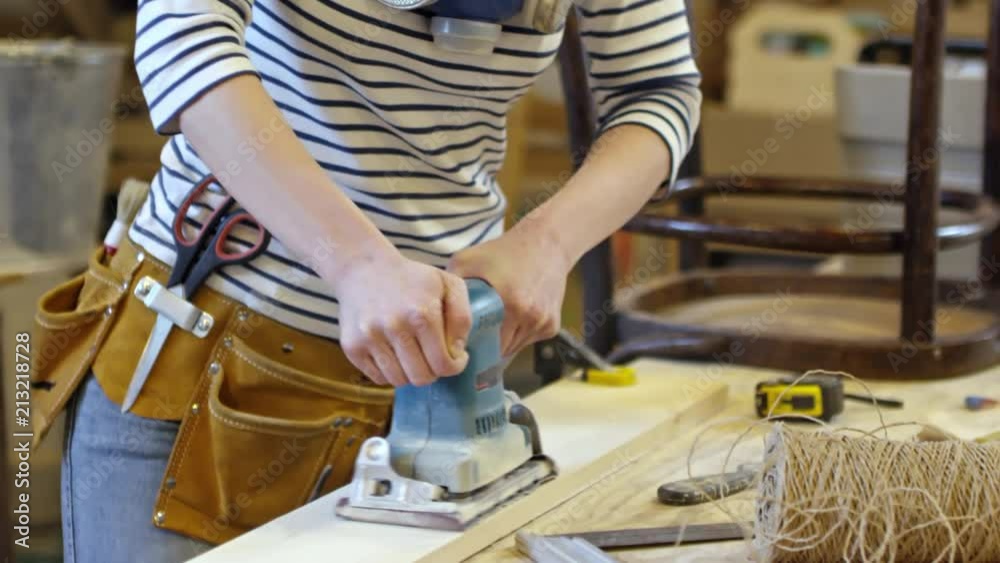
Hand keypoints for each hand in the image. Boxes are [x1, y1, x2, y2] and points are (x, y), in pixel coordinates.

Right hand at [330, 251, 470, 386]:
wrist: (363, 268)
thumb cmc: (411, 279)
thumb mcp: (447, 284)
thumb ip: (461, 318)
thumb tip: (456, 352)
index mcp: (422, 313)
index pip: (444, 364)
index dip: (454, 366)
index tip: (454, 358)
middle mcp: (394, 327)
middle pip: (422, 378)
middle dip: (433, 372)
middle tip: (433, 357)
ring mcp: (370, 338)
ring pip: (399, 381)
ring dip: (411, 373)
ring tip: (413, 354)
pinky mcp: (352, 346)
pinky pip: (378, 378)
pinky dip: (390, 372)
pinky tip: (394, 353)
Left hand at [448, 226, 571, 356]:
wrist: (547, 243)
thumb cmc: (505, 251)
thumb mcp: (468, 259)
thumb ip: (450, 287)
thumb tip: (433, 313)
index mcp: (510, 302)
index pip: (485, 344)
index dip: (471, 346)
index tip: (461, 343)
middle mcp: (530, 316)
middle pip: (500, 350)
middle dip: (486, 347)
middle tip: (474, 334)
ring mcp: (543, 323)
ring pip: (515, 348)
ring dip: (502, 341)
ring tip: (495, 322)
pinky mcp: (553, 326)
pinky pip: (528, 340)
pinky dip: (518, 334)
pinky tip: (514, 315)